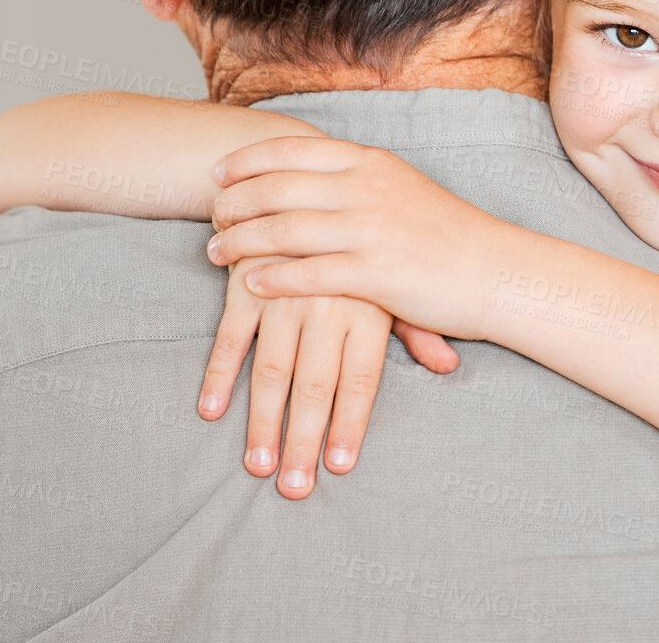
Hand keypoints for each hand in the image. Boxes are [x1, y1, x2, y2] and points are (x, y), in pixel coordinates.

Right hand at [196, 254, 456, 496]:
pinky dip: (218, 372)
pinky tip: (210, 410)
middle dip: (304, 439)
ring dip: (260, 420)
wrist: (305, 170)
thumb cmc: (360, 234)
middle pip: (315, 383)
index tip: (340, 467)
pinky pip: (230, 334)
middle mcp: (327, 301)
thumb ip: (416, 325)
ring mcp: (283, 291)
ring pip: (270, 367)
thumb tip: (448, 365)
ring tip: (257, 466)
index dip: (350, 423)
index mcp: (367, 303)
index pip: (362, 377)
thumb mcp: (393, 274)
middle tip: (294, 487)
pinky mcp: (245, 281)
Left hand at [206, 137, 516, 339]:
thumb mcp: (402, 187)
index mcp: (370, 162)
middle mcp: (366, 188)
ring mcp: (370, 230)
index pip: (293, 150)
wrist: (496, 270)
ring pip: (284, 230)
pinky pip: (309, 275)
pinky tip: (252, 287)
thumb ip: (358, 180)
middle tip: (212, 219)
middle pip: (277, 188)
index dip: (247, 160)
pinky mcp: (376, 273)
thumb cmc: (449, 234)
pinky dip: (273, 280)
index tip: (218, 174)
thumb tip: (313, 177)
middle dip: (234, 203)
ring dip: (241, 242)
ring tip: (217, 254)